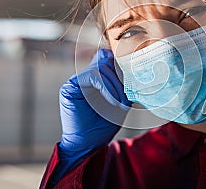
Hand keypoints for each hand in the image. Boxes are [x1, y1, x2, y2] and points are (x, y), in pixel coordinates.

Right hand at [54, 48, 130, 181]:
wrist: (87, 145)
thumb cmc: (104, 125)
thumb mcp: (120, 102)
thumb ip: (124, 85)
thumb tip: (135, 69)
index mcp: (96, 78)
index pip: (109, 60)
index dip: (122, 66)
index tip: (134, 81)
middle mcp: (85, 77)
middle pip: (107, 62)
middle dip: (121, 78)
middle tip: (129, 96)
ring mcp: (76, 81)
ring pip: (101, 68)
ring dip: (116, 86)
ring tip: (122, 103)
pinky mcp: (70, 87)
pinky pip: (92, 76)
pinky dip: (106, 88)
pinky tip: (113, 102)